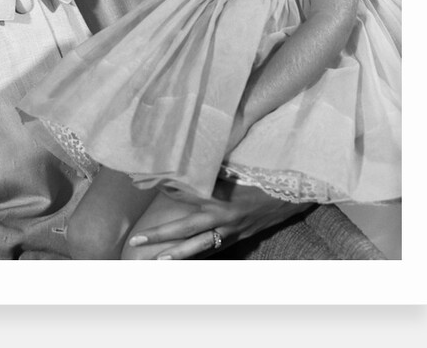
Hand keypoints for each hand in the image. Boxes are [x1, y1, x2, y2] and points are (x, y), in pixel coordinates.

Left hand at [127, 178, 309, 259]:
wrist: (288, 197)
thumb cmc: (259, 180)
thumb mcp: (234, 172)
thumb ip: (211, 171)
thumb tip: (188, 163)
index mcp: (218, 198)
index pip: (184, 199)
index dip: (165, 197)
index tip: (146, 194)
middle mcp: (220, 219)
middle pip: (185, 230)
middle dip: (160, 236)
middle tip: (137, 241)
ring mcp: (229, 233)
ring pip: (198, 248)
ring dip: (177, 255)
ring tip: (157, 262)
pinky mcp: (236, 240)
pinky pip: (213, 250)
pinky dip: (198, 257)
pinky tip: (183, 262)